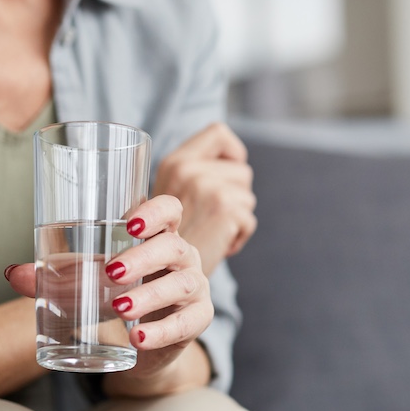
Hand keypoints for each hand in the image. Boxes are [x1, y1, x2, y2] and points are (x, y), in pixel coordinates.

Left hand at [5, 195, 213, 395]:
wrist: (142, 342)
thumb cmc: (117, 297)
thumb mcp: (86, 283)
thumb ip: (52, 278)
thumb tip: (13, 273)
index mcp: (159, 237)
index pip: (170, 210)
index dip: (156, 212)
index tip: (130, 224)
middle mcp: (182, 258)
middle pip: (173, 247)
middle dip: (143, 257)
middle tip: (111, 273)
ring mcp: (194, 288)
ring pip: (180, 284)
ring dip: (149, 295)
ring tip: (119, 307)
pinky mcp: (197, 320)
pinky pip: (187, 323)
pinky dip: (162, 331)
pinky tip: (138, 338)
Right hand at [152, 123, 255, 276]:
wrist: (160, 278)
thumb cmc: (168, 241)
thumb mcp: (169, 198)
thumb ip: (191, 176)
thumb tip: (232, 161)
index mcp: (174, 162)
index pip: (218, 132)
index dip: (231, 152)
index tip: (224, 173)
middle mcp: (188, 169)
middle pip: (242, 169)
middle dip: (235, 194)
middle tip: (212, 215)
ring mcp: (206, 187)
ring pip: (247, 195)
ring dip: (237, 216)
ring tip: (211, 230)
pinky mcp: (224, 208)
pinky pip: (249, 218)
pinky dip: (239, 235)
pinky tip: (216, 243)